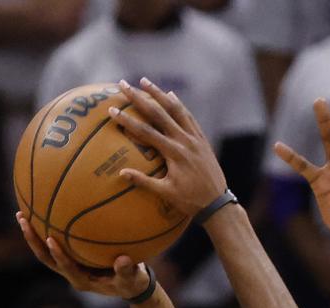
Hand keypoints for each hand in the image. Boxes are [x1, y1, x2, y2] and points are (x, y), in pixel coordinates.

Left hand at [15, 212, 152, 300]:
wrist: (130, 284)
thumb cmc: (132, 281)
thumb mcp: (133, 279)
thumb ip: (127, 271)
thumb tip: (124, 260)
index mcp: (83, 281)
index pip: (66, 268)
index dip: (58, 255)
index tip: (50, 239)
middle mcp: (71, 273)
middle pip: (46, 258)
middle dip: (33, 240)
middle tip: (23, 219)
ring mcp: (69, 265)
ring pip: (45, 251)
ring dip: (32, 234)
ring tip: (22, 213)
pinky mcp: (71, 257)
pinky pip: (54, 242)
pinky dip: (46, 227)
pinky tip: (42, 208)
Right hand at [111, 81, 227, 220]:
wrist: (218, 204)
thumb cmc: (191, 202)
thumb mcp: (167, 194)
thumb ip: (144, 182)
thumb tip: (121, 173)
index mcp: (174, 153)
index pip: (145, 131)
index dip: (127, 120)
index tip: (111, 111)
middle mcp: (184, 140)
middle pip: (158, 113)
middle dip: (139, 97)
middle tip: (123, 84)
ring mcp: (194, 138)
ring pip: (175, 109)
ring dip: (159, 93)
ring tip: (144, 81)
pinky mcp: (202, 139)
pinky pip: (189, 117)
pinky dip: (179, 105)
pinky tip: (170, 95)